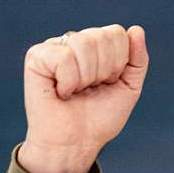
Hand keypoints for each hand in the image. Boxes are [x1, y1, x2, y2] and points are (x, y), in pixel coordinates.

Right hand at [19, 24, 148, 172]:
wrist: (75, 143)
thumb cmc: (100, 117)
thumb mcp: (129, 87)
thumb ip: (138, 59)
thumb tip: (136, 29)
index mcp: (97, 46)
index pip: (116, 33)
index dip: (118, 63)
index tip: (108, 83)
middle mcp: (74, 42)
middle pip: (101, 37)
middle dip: (104, 70)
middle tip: (91, 89)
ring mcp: (54, 47)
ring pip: (83, 43)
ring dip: (86, 77)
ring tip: (77, 91)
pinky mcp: (36, 58)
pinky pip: (63, 56)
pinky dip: (69, 81)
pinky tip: (61, 92)